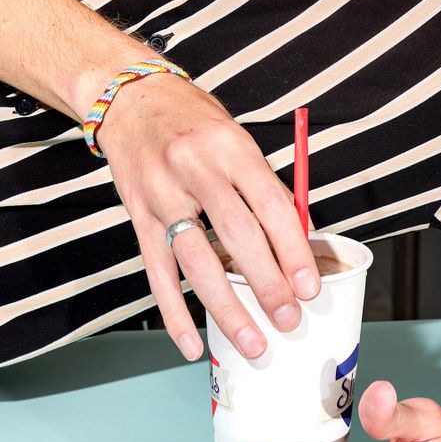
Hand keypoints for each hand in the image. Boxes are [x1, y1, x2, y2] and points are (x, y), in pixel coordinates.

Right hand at [95, 72, 318, 362]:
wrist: (131, 99)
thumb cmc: (194, 121)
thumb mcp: (236, 139)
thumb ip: (263, 188)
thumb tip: (299, 242)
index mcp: (231, 147)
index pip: (271, 204)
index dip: (293, 250)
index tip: (310, 287)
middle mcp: (195, 169)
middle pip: (236, 236)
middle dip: (267, 285)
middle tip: (289, 320)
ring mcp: (161, 194)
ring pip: (196, 262)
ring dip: (227, 308)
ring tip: (253, 342)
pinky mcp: (137, 215)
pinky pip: (157, 272)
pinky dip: (174, 313)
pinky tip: (192, 343)